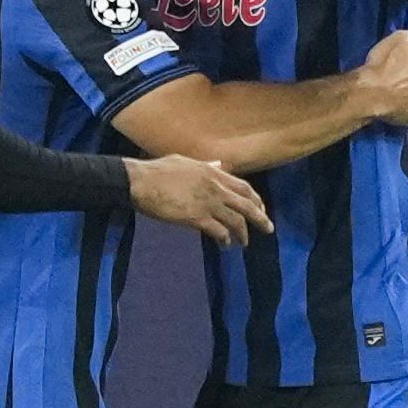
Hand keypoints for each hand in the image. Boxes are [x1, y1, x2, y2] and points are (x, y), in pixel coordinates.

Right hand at [127, 155, 272, 246]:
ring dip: (243, 234)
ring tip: (243, 243)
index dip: (256, 199)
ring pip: (236, 221)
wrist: (140, 182)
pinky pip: (219, 232)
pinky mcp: (196, 218)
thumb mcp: (185, 162)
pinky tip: (225, 246)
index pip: (243, 186)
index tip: (260, 208)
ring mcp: (207, 203)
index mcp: (212, 172)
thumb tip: (218, 165)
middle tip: (268, 229)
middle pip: (247, 205)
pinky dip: (225, 240)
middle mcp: (215, 187)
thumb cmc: (158, 171)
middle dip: (260, 218)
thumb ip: (205, 165)